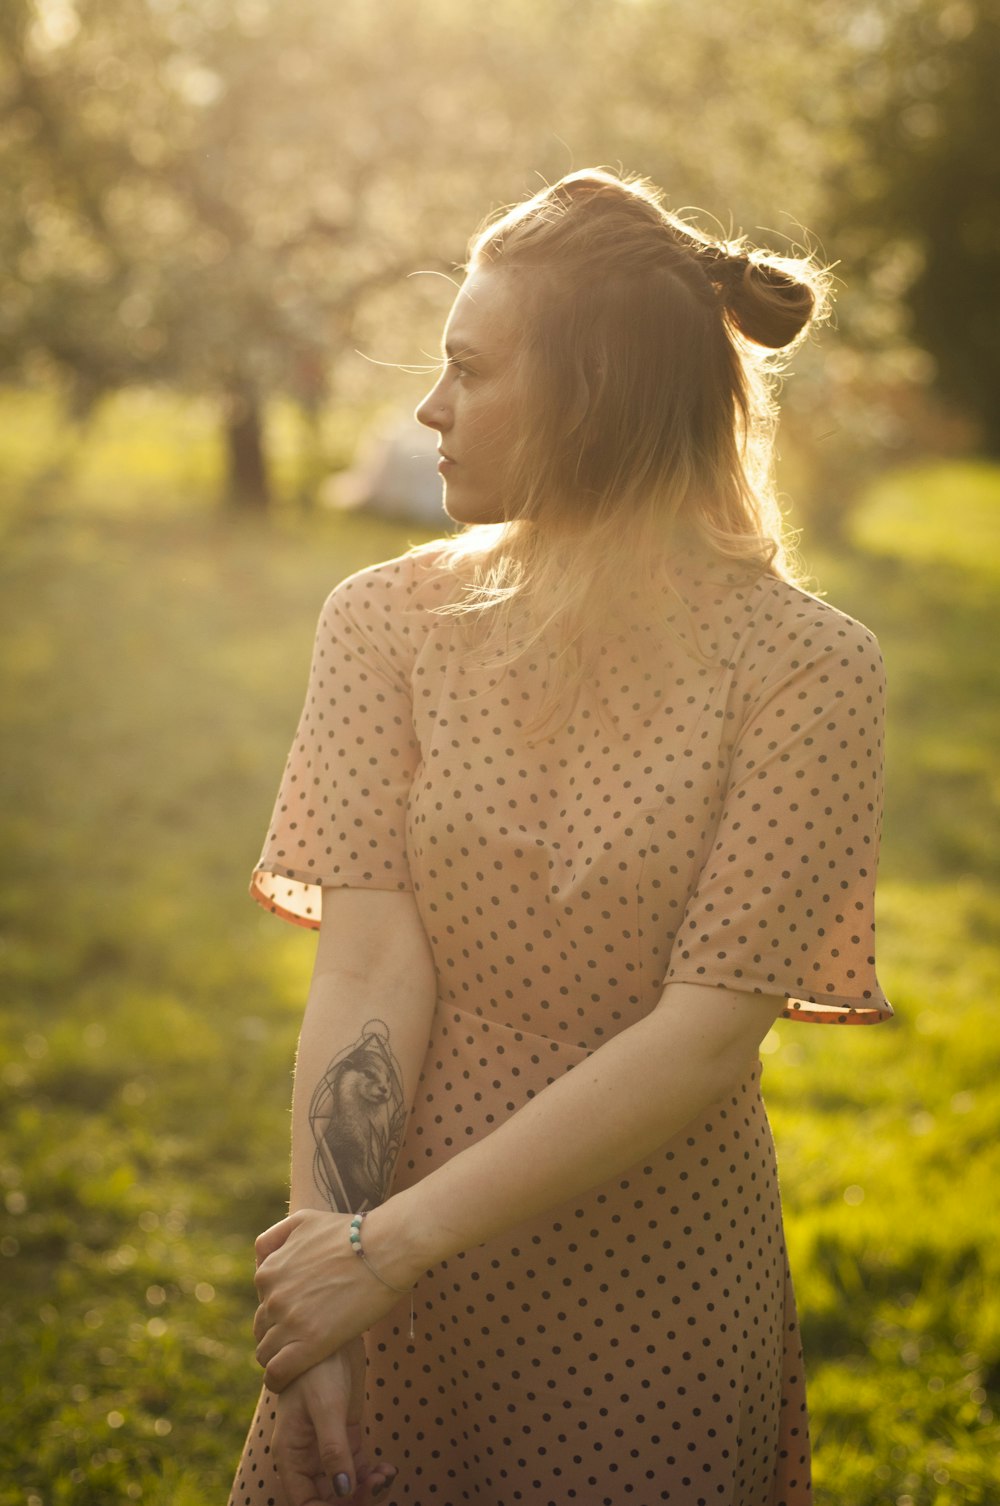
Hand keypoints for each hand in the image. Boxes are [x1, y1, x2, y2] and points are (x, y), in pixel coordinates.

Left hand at [254, 1208, 412, 1391]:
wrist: (386, 1247)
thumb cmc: (354, 1233)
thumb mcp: (305, 1220)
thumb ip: (276, 1237)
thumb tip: (261, 1258)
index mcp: (268, 1271)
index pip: (262, 1304)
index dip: (280, 1312)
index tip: (300, 1316)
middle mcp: (273, 1296)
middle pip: (262, 1329)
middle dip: (279, 1334)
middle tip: (304, 1337)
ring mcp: (289, 1321)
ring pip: (267, 1353)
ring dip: (280, 1357)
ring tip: (302, 1357)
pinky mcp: (309, 1344)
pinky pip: (278, 1373)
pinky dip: (280, 1379)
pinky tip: (292, 1378)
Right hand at [273, 1341, 397, 1503]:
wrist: (330, 1333)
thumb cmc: (317, 1366)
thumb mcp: (326, 1406)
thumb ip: (333, 1450)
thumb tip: (343, 1491)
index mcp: (291, 1455)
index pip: (304, 1502)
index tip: (353, 1505)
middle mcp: (306, 1457)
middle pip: (326, 1498)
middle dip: (353, 1501)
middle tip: (379, 1486)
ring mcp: (326, 1448)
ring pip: (344, 1487)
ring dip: (366, 1490)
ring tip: (386, 1475)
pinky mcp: (344, 1436)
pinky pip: (357, 1469)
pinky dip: (371, 1475)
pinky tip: (387, 1468)